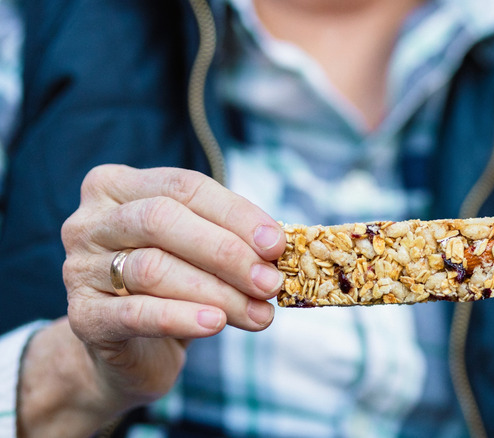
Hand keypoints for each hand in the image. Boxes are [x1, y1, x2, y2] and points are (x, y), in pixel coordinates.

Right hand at [59, 165, 285, 421]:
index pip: (185, 187)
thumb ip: (230, 239)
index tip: (276, 244)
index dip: (236, 214)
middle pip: (162, 220)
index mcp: (119, 186)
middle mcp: (91, 221)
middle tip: (270, 282)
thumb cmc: (173, 286)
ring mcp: (79, 267)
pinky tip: (215, 324)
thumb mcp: (200, 252)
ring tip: (259, 314)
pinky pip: (136, 312)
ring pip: (154, 269)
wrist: (130, 350)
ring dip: (217, 292)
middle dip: (226, 252)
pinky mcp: (83, 316)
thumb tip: (275, 245)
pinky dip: (182, 317)